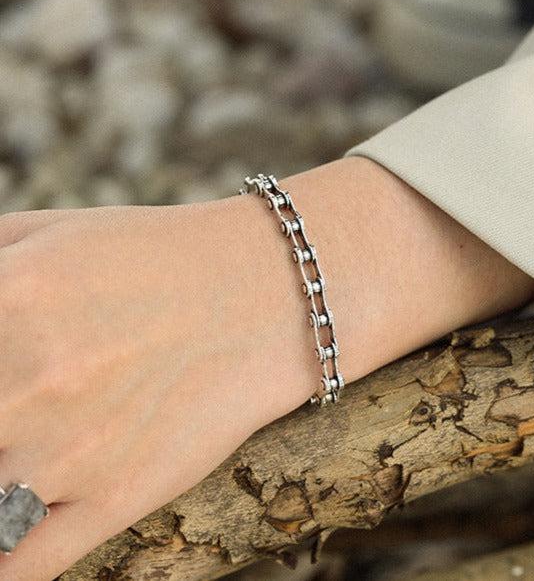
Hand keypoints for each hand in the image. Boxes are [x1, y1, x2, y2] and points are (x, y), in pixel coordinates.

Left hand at [0, 198, 306, 579]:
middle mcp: (24, 385)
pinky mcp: (115, 498)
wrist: (261, 293)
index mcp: (1, 304)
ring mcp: (68, 452)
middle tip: (20, 409)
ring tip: (36, 445)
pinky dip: (5, 558)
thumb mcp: (52, 232)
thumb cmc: (160, 258)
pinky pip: (19, 567)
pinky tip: (14, 524)